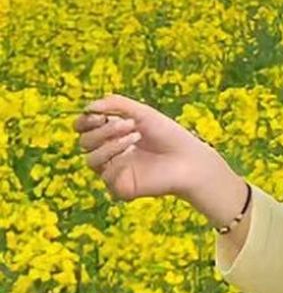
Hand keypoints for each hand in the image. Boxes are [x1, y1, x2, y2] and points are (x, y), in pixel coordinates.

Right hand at [74, 92, 220, 201]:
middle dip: (103, 130)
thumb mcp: (142, 112)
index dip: (84, 121)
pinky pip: (104, 175)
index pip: (83, 129)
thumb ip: (115, 104)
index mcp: (112, 135)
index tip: (97, 114)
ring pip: (90, 159)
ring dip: (109, 143)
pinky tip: (133, 153)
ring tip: (135, 135)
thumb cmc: (170, 135)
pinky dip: (115, 160)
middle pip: (84, 142)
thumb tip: (88, 107)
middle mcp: (111, 154)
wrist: (190, 160)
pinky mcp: (122, 188)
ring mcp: (116, 172)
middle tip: (130, 124)